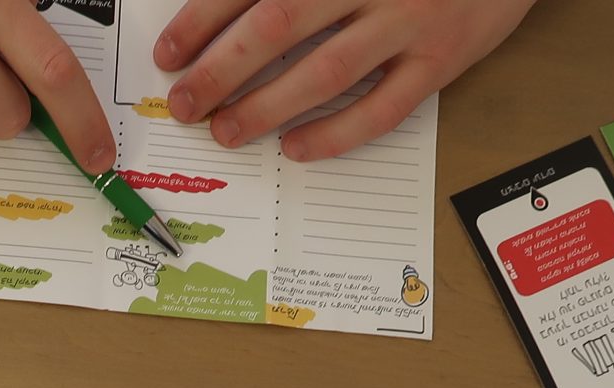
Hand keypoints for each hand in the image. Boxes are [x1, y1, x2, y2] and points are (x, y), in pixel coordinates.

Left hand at [154, 0, 534, 160]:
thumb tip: (235, 11)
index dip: (204, 19)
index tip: (170, 51)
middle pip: (280, 25)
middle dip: (222, 69)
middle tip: (186, 103)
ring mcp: (410, 20)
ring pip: (327, 71)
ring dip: (268, 105)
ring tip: (227, 130)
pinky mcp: (443, 58)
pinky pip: (384, 108)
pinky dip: (337, 133)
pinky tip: (297, 148)